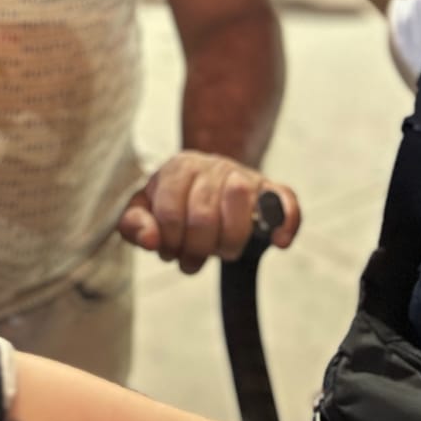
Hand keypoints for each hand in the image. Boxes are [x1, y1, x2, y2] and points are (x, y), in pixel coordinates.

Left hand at [117, 150, 299, 272]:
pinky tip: (278, 242)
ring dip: (229, 245)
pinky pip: (286, 203)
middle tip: (194, 255)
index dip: (171, 243)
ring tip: (220, 249)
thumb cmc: (174, 202)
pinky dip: (285, 224)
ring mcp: (245, 176)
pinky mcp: (272, 190)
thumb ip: (134, 224)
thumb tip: (150, 241)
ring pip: (242, 215)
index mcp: (178, 168)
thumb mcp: (144, 209)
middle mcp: (213, 166)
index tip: (171, 249)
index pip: (171, 216)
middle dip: (197, 249)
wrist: (209, 179)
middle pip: (204, 220)